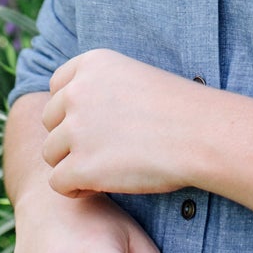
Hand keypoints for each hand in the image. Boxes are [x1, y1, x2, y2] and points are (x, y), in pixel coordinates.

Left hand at [42, 48, 210, 197]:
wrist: (201, 135)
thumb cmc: (178, 110)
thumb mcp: (133, 78)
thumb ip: (98, 88)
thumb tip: (71, 116)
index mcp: (91, 64)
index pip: (56, 88)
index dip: (72, 111)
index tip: (98, 124)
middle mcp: (76, 92)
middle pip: (50, 122)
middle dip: (70, 138)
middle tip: (105, 150)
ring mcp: (75, 129)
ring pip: (51, 154)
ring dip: (72, 164)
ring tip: (105, 169)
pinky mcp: (80, 166)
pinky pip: (58, 183)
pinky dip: (76, 189)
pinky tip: (101, 186)